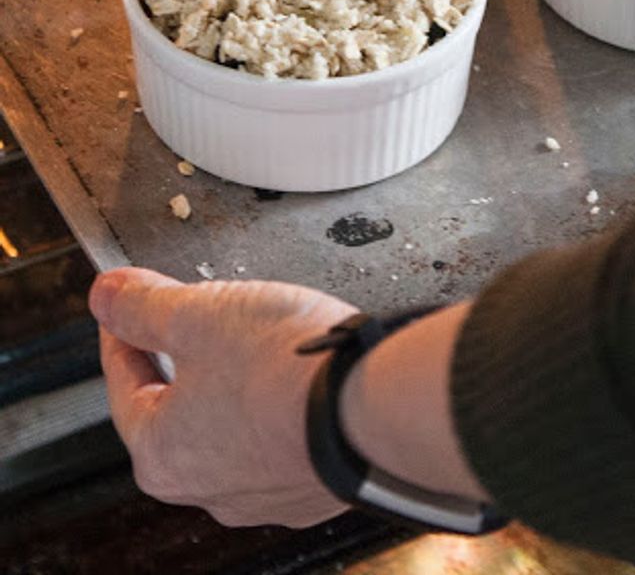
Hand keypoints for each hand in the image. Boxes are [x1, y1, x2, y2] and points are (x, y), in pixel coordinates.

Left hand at [89, 266, 354, 526]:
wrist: (374, 405)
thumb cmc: (282, 367)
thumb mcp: (199, 314)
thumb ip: (145, 305)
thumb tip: (106, 295)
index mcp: (161, 454)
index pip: (124, 383)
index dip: (123, 331)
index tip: (127, 303)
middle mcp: (209, 488)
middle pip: (179, 407)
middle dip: (186, 357)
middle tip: (197, 314)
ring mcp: (267, 492)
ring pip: (234, 423)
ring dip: (239, 381)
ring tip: (263, 337)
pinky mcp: (315, 484)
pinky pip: (284, 436)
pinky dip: (284, 404)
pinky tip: (302, 371)